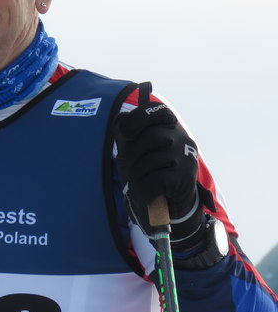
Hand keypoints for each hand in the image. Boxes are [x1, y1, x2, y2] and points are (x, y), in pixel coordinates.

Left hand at [114, 102, 213, 246]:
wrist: (166, 201)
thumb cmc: (145, 168)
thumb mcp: (131, 146)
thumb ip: (126, 128)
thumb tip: (126, 114)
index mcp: (169, 126)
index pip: (158, 110)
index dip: (138, 119)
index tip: (126, 134)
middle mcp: (182, 138)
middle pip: (151, 136)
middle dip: (132, 154)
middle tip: (128, 168)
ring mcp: (187, 157)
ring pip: (152, 159)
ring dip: (137, 175)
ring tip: (138, 182)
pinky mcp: (186, 178)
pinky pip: (156, 180)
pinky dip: (144, 189)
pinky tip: (146, 193)